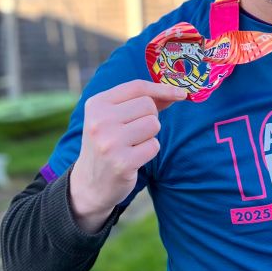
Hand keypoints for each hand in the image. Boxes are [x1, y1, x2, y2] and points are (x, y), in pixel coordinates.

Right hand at [69, 80, 186, 230]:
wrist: (90, 183)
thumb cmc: (108, 144)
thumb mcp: (114, 118)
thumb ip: (141, 102)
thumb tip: (175, 93)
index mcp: (96, 104)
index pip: (137, 86)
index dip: (162, 88)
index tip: (181, 93)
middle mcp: (100, 121)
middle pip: (148, 105)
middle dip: (150, 118)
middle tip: (134, 132)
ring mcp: (110, 142)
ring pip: (153, 124)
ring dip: (149, 135)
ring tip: (132, 145)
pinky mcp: (122, 162)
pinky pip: (154, 146)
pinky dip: (149, 151)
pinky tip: (133, 158)